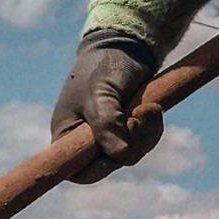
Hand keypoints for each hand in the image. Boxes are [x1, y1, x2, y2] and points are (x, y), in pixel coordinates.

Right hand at [52, 27, 163, 183]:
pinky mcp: (127, 131)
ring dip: (146, 134)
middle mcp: (84, 141)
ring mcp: (107, 137)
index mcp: (66, 135)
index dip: (95, 170)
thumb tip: (120, 157)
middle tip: (138, 116)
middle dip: (131, 144)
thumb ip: (107, 124)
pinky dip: (152, 129)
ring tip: (148, 107)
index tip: (114, 155)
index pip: (76, 171)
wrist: (125, 47)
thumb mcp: (101, 93)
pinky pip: (144, 143)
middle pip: (110, 165)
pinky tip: (152, 108)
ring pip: (131, 155)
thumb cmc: (103, 67)